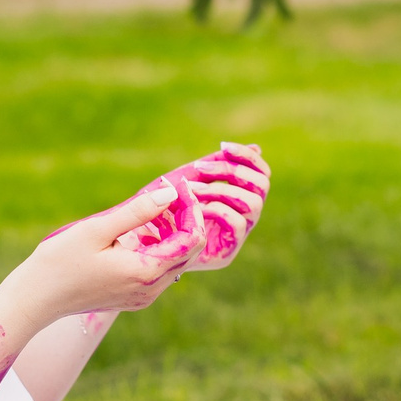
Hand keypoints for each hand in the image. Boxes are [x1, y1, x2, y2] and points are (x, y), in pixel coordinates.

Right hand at [3, 181, 198, 322]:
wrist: (36, 299)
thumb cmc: (60, 262)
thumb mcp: (97, 230)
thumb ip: (137, 212)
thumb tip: (170, 193)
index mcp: (145, 273)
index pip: (192, 240)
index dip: (192, 211)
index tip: (178, 186)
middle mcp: (150, 290)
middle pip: (189, 251)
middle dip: (185, 220)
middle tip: (168, 191)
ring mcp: (143, 297)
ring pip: (175, 261)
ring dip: (172, 233)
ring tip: (153, 208)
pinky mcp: (133, 297)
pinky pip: (159, 270)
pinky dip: (159, 248)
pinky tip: (141, 231)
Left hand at [147, 141, 269, 271]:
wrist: (138, 242)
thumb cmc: (163, 208)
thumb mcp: (193, 179)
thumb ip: (218, 164)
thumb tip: (257, 147)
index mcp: (238, 199)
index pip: (262, 175)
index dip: (248, 157)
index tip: (222, 146)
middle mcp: (244, 218)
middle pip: (262, 186)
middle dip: (232, 171)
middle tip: (200, 168)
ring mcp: (236, 237)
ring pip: (252, 203)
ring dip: (219, 189)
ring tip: (191, 188)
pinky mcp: (225, 254)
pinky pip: (237, 223)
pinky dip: (216, 208)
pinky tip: (194, 207)